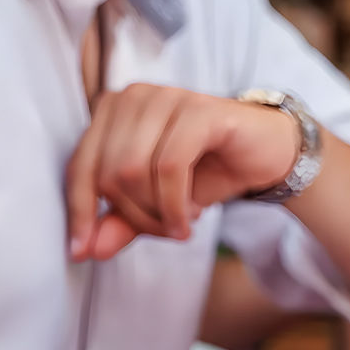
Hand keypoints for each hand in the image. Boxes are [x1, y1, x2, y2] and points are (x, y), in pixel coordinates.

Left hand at [67, 85, 302, 260]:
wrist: (269, 154)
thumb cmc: (208, 170)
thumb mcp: (156, 202)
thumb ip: (121, 220)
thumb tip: (87, 250)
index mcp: (113, 110)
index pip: (80, 166)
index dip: (80, 212)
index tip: (82, 252)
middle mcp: (134, 96)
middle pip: (108, 172)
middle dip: (134, 216)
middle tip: (164, 232)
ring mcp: (167, 98)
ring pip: (133, 170)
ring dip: (156, 212)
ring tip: (180, 225)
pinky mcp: (199, 110)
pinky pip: (170, 166)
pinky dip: (176, 202)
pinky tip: (193, 217)